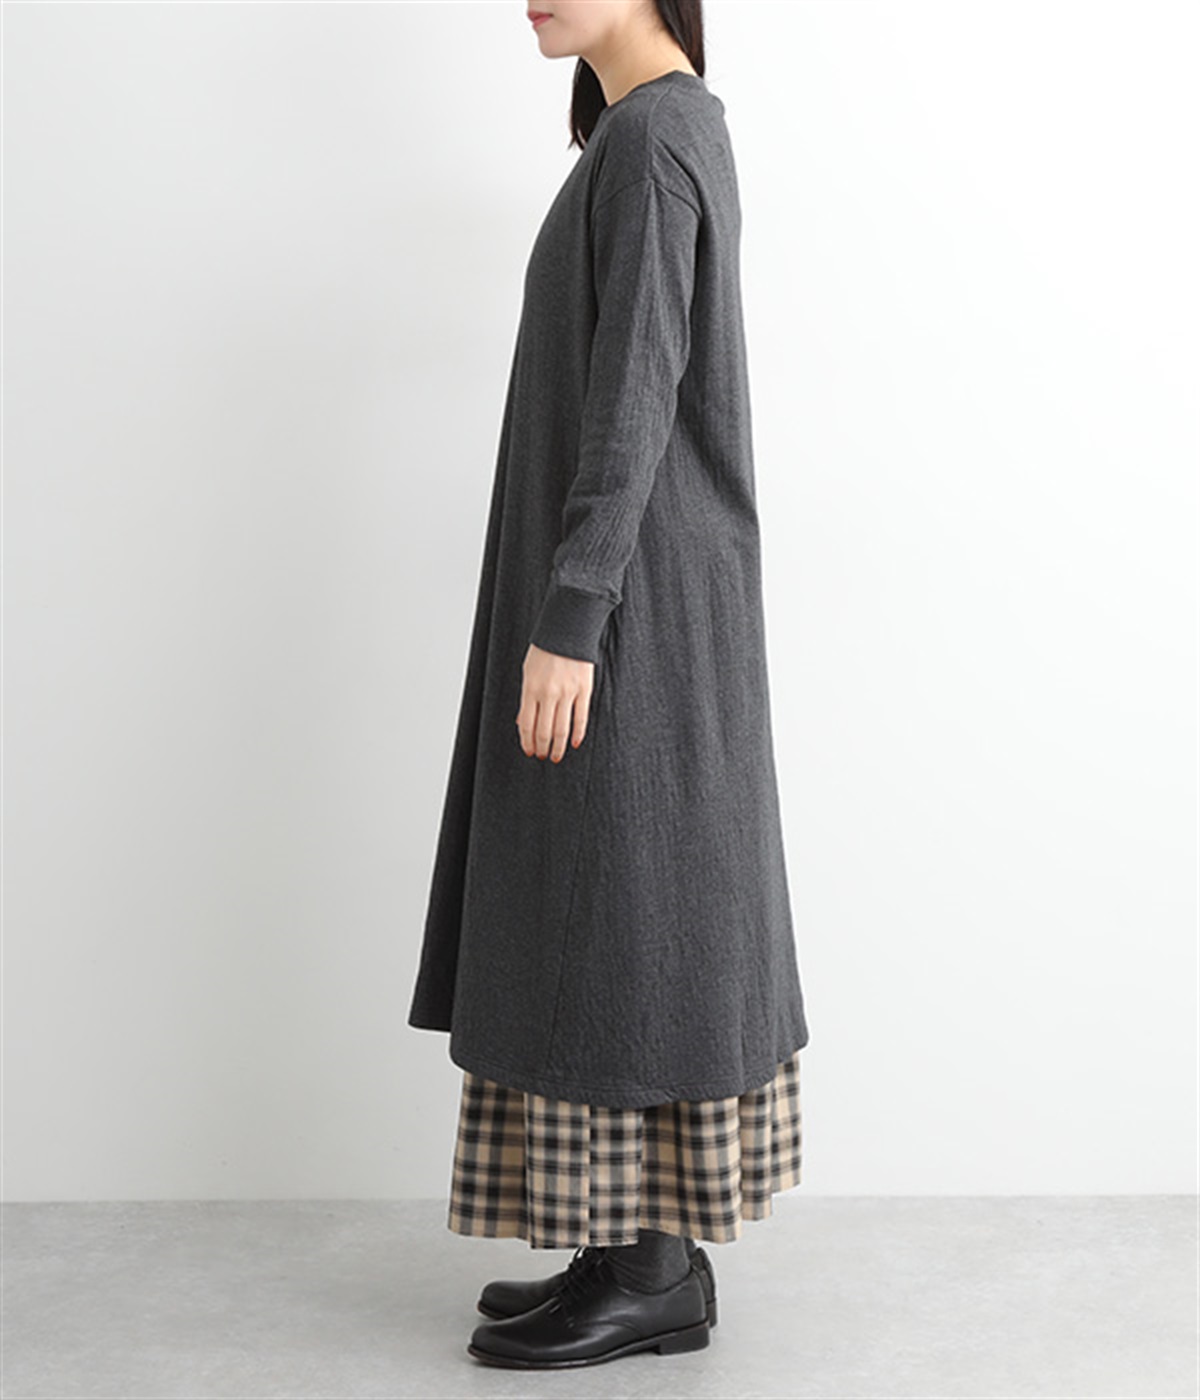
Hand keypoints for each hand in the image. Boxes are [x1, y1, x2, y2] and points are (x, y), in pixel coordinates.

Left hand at [516, 643, 594, 762]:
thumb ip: (527, 698)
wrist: (567, 628)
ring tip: (556, 756)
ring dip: (557, 747)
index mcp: (530, 688)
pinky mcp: (584, 690)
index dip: (527, 742)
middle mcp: (548, 693)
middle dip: (542, 748)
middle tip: (542, 757)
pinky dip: (577, 734)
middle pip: (543, 731)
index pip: (526, 724)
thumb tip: (523, 723)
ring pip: (562, 729)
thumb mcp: (528, 671)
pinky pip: (581, 718)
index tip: (529, 751)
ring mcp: (567, 693)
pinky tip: (573, 743)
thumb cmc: (545, 649)